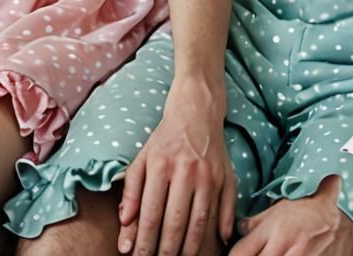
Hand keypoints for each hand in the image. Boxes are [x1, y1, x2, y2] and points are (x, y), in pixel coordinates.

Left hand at [118, 78, 236, 255]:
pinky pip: (226, 210)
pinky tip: (216, 246)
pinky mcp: (227, 177)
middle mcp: (186, 171)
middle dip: (166, 250)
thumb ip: (131, 190)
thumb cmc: (165, 139)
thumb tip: (125, 223)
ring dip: (191, 248)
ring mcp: (209, 175)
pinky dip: (222, 230)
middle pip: (176, 222)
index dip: (144, 242)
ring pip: (200, 221)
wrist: (197, 111)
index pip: (151, 214)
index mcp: (161, 166)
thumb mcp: (142, 158)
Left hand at [229, 175, 352, 255]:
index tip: (235, 255)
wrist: (341, 218)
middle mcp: (282, 248)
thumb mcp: (279, 209)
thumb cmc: (308, 211)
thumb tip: (240, 230)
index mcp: (272, 231)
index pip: (240, 253)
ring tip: (269, 253)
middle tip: (251, 254)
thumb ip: (257, 222)